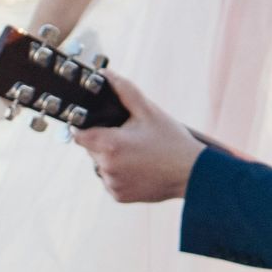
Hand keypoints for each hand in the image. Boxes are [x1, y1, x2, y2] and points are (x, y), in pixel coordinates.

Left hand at [73, 71, 204, 203]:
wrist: (192, 174)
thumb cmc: (172, 140)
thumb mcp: (149, 112)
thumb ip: (125, 90)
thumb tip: (106, 74)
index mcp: (110, 145)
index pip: (79, 135)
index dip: (86, 126)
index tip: (101, 124)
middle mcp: (106, 167)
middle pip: (91, 149)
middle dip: (104, 141)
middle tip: (129, 136)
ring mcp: (112, 184)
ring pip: (101, 165)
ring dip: (112, 158)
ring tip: (137, 153)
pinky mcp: (119, 196)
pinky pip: (112, 180)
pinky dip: (121, 174)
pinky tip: (140, 168)